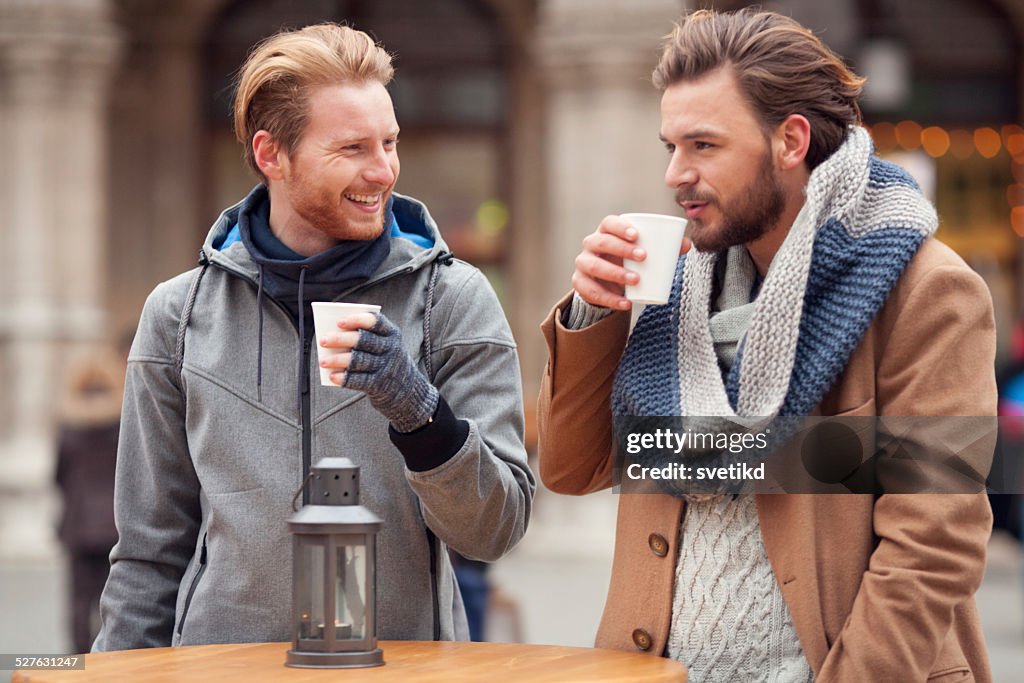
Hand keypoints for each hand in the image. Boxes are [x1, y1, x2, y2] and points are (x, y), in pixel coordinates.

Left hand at [318, 312, 437, 432]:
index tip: (339, 322)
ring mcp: (386, 367)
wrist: (404, 386)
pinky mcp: (380, 384)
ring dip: (339, 360)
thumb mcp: (383, 343)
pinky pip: (360, 380)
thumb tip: (333, 335)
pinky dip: (345, 378)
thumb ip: (365, 336)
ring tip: (323, 361)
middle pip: (364, 341)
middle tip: (323, 340)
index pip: (375, 322)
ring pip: (359, 361)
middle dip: (341, 340)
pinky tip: (332, 376)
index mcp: (391, 333)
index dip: (357, 320)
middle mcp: (391, 348)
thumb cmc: (384, 357)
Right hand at [572, 215, 690, 309]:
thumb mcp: (643, 252)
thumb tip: (687, 244)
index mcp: (605, 232)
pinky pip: (589, 291)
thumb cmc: (628, 261)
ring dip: (615, 273)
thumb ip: (665, 247)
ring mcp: (583, 264)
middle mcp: (590, 245)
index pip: (608, 223)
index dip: (620, 227)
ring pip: (593, 266)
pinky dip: (608, 298)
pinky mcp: (580, 283)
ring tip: (636, 281)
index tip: (637, 235)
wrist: (608, 282)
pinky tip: (625, 303)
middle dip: (621, 249)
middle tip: (644, 257)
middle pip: (600, 242)